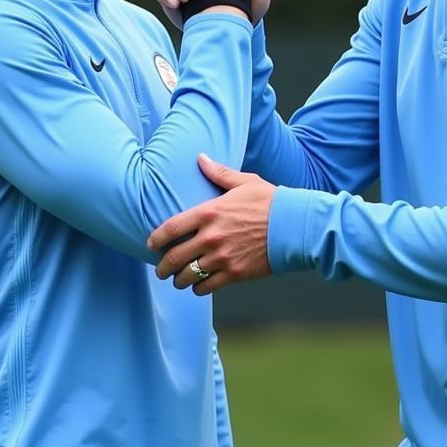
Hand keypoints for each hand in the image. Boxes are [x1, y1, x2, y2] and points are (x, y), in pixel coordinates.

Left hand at [147, 154, 274, 293]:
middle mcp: (211, 237)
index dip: (156, 239)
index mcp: (209, 212)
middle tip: (161, 270)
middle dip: (162, 267)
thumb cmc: (270, 201)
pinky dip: (198, 288)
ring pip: (187, 276)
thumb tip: (200, 158)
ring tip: (179, 279)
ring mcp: (222, 257)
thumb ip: (218, 172)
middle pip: (173, 258)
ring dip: (179, 280)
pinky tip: (199, 284)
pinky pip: (205, 287)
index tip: (151, 245)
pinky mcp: (234, 273)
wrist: (294, 226)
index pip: (170, 229)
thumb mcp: (244, 182)